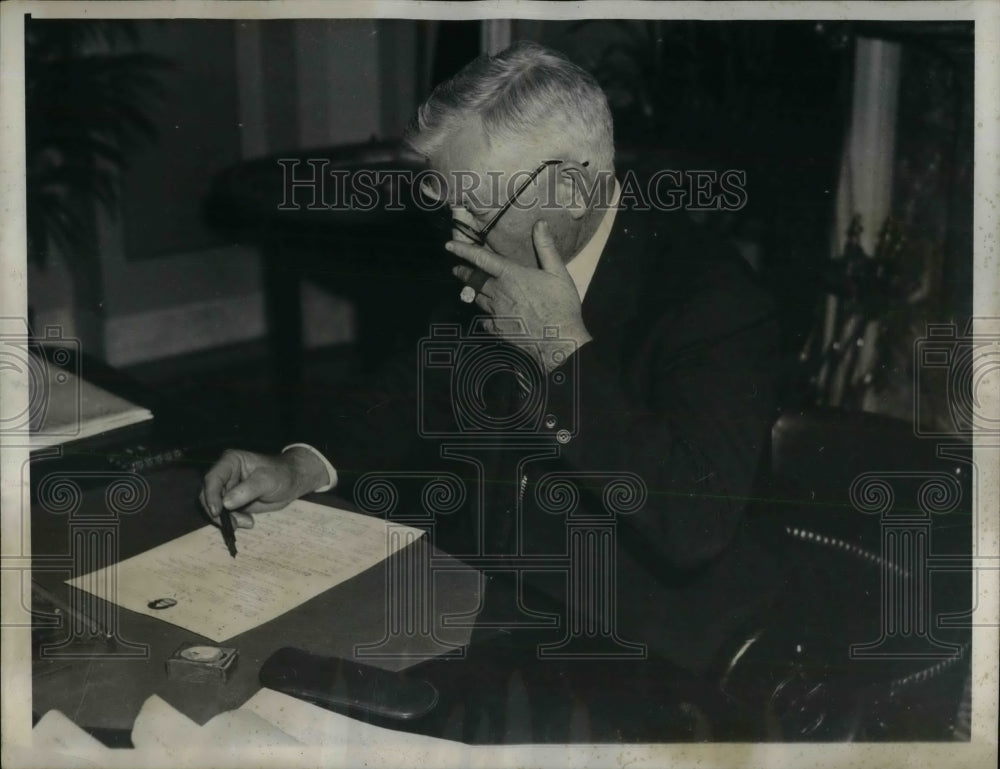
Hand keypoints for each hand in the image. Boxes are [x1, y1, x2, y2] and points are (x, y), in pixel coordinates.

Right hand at [199, 448, 326, 527]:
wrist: (292, 483)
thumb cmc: (282, 475)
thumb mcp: (267, 481)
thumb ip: (247, 490)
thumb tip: (226, 503)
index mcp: (231, 461)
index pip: (213, 478)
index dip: (211, 495)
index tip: (217, 511)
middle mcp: (225, 474)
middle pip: (208, 494)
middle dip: (217, 511)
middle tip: (233, 523)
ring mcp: (227, 488)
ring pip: (214, 506)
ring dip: (226, 518)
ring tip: (246, 522)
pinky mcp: (232, 501)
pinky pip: (224, 514)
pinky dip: (232, 520)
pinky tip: (247, 522)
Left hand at [449, 220, 591, 369]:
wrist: (558, 340)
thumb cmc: (561, 306)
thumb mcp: (558, 273)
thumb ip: (546, 247)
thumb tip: (540, 224)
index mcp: (511, 275)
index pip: (481, 259)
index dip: (463, 251)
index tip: (449, 246)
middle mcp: (498, 292)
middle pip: (474, 279)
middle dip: (463, 272)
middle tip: (456, 269)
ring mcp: (496, 312)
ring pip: (477, 298)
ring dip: (473, 291)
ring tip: (471, 288)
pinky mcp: (497, 329)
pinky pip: (483, 319)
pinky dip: (483, 314)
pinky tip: (487, 314)